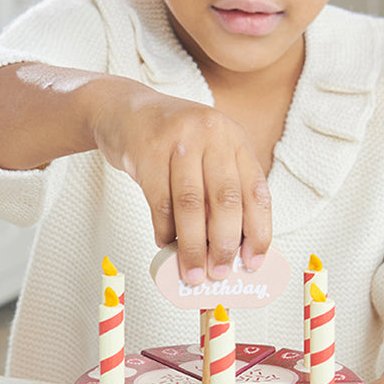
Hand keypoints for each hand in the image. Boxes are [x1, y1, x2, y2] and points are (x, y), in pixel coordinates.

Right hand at [91, 83, 271, 281]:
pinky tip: (165, 243)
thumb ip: (223, 190)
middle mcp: (212, 134)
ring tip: (193, 272)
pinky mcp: (148, 150)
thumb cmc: (173, 141)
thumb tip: (233, 248)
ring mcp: (179, 139)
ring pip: (191, 204)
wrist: (125, 110)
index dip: (258, 231)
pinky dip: (164, 229)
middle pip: (225, 199)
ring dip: (192, 246)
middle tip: (219, 273)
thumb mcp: (208, 151)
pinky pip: (159, 201)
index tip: (253, 262)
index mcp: (235, 139)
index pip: (256, 191)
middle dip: (224, 244)